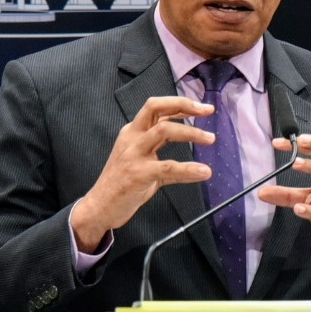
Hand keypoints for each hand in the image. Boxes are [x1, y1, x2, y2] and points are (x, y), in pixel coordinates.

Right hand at [71, 96, 213, 250]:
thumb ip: (165, 154)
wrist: (100, 206)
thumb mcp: (144, 162)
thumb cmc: (122, 183)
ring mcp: (133, 154)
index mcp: (133, 132)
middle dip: (183, 105)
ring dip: (191, 132)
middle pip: (155, 107)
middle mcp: (132, 137)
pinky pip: (168, 167)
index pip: (157, 108)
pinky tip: (203, 171)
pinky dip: (189, 168)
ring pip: (164, 130)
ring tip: (210, 138)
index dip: (181, 104)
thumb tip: (196, 157)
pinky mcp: (138, 174)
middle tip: (207, 111)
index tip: (203, 108)